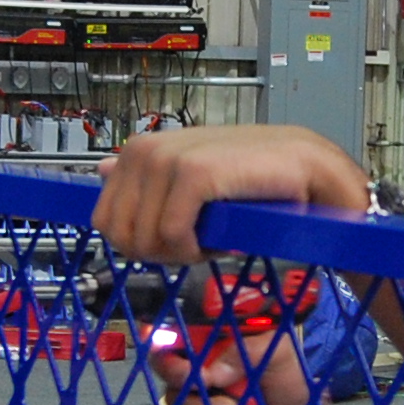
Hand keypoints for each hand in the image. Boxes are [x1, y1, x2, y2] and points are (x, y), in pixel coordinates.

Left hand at [94, 126, 367, 263]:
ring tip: (212, 238)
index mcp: (136, 151)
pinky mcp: (193, 174)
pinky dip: (195, 251)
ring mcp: (166, 159)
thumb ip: (143, 176)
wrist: (301, 168)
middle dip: (156, 253)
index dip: (140, 244)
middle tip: (195, 245)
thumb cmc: (246, 177)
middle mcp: (144, 151)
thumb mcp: (186, 174)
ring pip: (145, 239)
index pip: (104, 219)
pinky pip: (172, 236)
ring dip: (181, 253)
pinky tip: (218, 241)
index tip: (175, 241)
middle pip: (121, 235)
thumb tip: (102, 170)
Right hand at [147, 329, 310, 404]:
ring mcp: (196, 392)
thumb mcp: (278, 353)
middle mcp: (200, 362)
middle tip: (200, 380)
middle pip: (163, 362)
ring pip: (173, 397)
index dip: (166, 335)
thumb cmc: (289, 378)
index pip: (179, 328)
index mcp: (216, 337)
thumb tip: (213, 372)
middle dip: (176, 373)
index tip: (175, 348)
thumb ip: (248, 352)